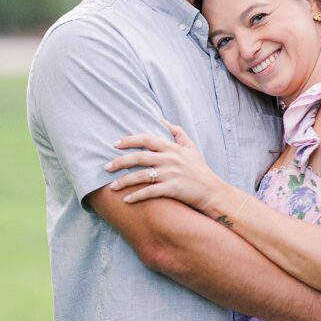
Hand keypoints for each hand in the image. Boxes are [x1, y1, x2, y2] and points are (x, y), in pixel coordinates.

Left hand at [105, 120, 223, 210]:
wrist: (213, 191)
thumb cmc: (201, 170)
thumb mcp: (191, 147)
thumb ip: (177, 133)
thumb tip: (162, 120)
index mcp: (172, 148)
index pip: (147, 139)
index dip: (130, 140)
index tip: (115, 143)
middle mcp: (170, 159)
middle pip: (140, 157)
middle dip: (120, 161)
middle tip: (106, 166)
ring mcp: (171, 174)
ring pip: (142, 175)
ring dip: (125, 181)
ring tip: (112, 187)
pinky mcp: (173, 189)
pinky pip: (151, 192)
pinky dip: (137, 196)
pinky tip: (127, 200)